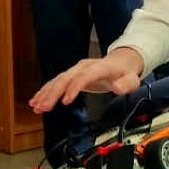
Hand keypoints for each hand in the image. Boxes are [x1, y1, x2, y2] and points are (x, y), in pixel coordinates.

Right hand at [29, 47, 144, 113]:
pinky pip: (55, 82)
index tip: (66, 101)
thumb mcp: (132, 79)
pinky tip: (36, 101)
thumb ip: (125, 85)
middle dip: (52, 94)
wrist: (121, 61)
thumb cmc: (124, 72)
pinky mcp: (71, 75)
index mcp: (98, 68)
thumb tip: (116, 88)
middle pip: (64, 79)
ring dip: (45, 94)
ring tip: (36, 106)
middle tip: (44, 107)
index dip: (73, 88)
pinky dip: (45, 91)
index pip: (82, 77)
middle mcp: (83, 67)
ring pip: (57, 80)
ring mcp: (76, 70)